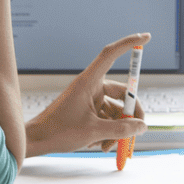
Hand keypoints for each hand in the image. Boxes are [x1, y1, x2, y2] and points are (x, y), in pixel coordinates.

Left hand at [25, 33, 150, 156]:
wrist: (36, 142)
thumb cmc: (58, 132)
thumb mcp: (94, 132)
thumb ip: (121, 129)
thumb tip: (142, 126)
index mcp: (89, 81)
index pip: (111, 54)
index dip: (129, 43)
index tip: (146, 37)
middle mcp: (91, 86)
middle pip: (122, 93)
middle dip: (131, 113)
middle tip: (139, 128)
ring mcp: (89, 99)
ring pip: (115, 110)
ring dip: (117, 128)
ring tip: (109, 146)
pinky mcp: (87, 111)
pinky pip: (106, 118)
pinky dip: (108, 131)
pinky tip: (100, 145)